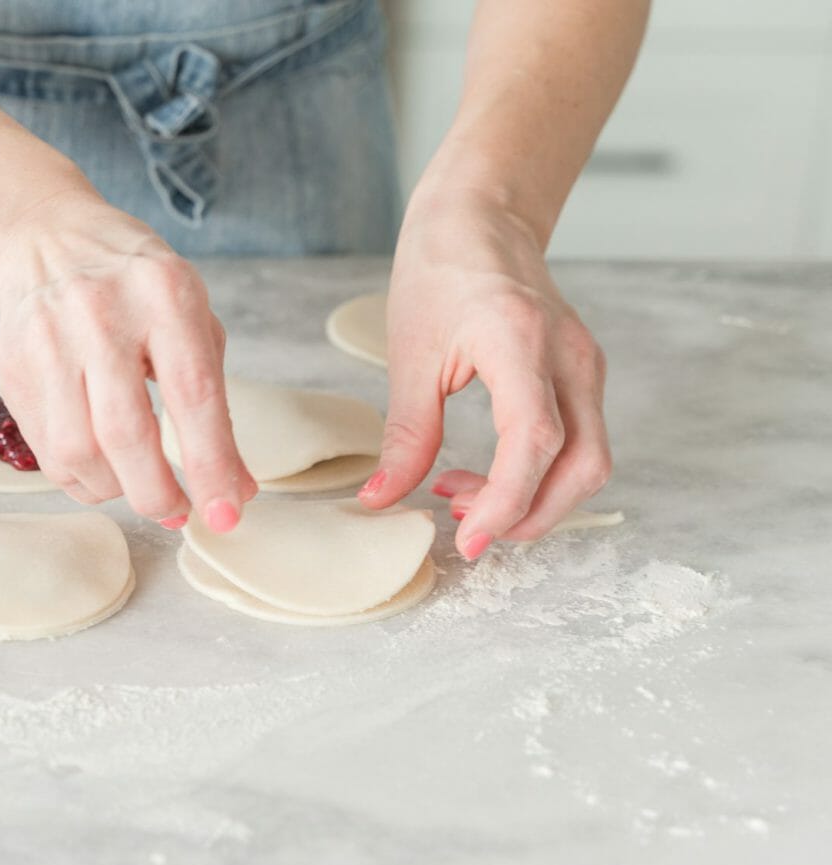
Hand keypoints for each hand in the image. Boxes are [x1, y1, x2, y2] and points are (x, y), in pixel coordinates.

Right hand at [0, 189, 256, 531]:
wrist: (50, 241)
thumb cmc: (138, 288)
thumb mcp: (193, 323)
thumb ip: (216, 404)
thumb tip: (235, 489)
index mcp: (164, 295)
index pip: (192, 395)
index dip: (211, 465)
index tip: (226, 514)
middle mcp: (100, 316)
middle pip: (126, 434)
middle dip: (157, 493)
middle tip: (176, 513)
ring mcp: (48, 343)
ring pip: (78, 452)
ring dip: (116, 490)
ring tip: (137, 485)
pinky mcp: (13, 370)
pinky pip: (47, 452)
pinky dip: (81, 479)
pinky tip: (102, 470)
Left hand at [357, 187, 611, 557]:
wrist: (481, 217)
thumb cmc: (441, 269)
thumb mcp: (409, 354)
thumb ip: (405, 435)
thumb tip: (381, 499)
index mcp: (521, 341)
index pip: (536, 442)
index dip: (507, 502)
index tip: (470, 540)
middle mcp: (570, 356)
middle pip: (582, 467)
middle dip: (528, 515)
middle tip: (462, 525)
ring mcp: (585, 366)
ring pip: (589, 462)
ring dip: (533, 499)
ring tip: (461, 496)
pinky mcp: (583, 375)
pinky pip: (579, 443)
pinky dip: (538, 475)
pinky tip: (485, 473)